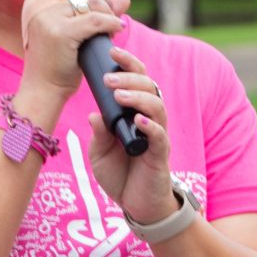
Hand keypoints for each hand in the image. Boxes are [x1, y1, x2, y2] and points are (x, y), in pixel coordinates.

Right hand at [17, 0, 129, 107]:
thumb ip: (97, 10)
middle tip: (110, 13)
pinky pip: (97, 20)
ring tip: (111, 25)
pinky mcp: (60, 31)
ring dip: (108, 11)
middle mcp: (38, 1)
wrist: (43, 88)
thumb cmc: (57, 59)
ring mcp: (47, 15)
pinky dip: (112, 23)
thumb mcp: (74, 29)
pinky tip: (117, 29)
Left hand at [88, 46, 175, 224]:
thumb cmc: (121, 174)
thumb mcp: (100, 152)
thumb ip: (99, 133)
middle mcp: (149, 119)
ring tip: (119, 93)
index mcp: (134, 113)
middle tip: (109, 77)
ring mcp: (157, 136)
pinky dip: (150, 126)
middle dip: (130, 76)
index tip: (112, 51)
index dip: (128, 64)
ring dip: (138, 97)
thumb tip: (95, 115)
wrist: (137, 205)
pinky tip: (138, 121)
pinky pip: (160, 136)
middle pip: (149, 86)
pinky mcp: (160, 155)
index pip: (136, 81)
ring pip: (157, 106)